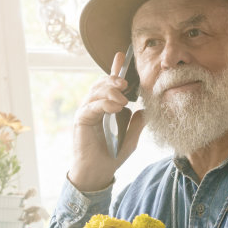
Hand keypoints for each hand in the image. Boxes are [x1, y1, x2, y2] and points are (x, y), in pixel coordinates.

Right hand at [70, 51, 147, 192]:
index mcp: (106, 107)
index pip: (111, 85)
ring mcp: (87, 111)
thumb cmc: (112, 155)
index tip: (122, 55)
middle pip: (102, 84)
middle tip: (126, 83)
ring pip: (96, 91)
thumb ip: (137, 123)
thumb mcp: (131, 138)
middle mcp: (95, 106)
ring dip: (110, 91)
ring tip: (123, 99)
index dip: (116, 69)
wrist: (98, 172)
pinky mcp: (81, 119)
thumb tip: (145, 109)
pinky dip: (104, 104)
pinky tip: (115, 107)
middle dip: (114, 79)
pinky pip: (92, 106)